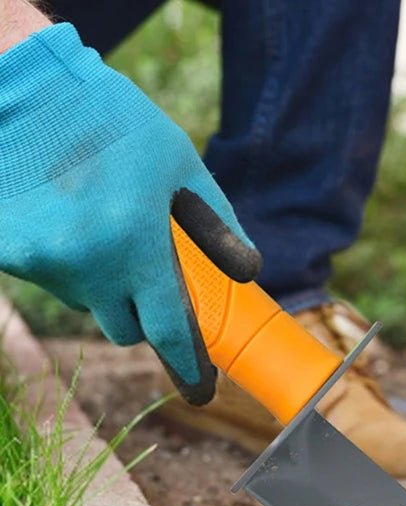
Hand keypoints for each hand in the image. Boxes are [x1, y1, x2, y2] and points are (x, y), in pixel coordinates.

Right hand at [0, 23, 260, 403]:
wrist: (19, 82)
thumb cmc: (112, 120)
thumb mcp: (180, 165)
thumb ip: (217, 226)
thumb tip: (250, 272)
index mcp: (135, 244)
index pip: (169, 329)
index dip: (189, 364)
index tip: (202, 392)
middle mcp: (84, 265)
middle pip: (124, 329)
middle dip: (140, 311)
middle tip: (141, 268)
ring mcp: (38, 262)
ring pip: (83, 304)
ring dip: (98, 283)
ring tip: (96, 222)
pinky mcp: (4, 254)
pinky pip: (49, 280)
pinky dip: (63, 263)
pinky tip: (63, 217)